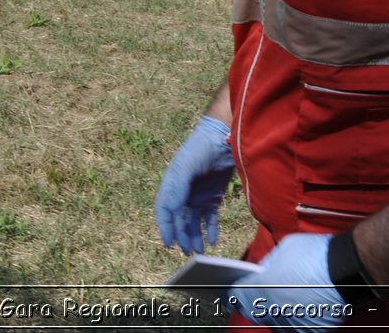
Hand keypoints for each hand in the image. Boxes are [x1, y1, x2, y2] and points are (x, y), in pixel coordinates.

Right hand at [154, 116, 234, 254]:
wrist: (223, 137)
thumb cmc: (202, 147)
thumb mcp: (187, 165)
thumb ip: (178, 186)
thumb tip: (172, 209)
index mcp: (172, 184)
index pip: (165, 210)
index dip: (165, 226)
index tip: (168, 243)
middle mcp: (183, 192)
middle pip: (179, 219)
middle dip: (182, 235)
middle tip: (187, 251)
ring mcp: (198, 195)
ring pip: (193, 221)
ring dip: (195, 236)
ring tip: (199, 251)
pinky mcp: (213, 196)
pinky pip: (209, 217)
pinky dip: (210, 229)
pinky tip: (212, 240)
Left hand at [227, 233, 348, 330]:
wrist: (344, 269)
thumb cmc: (312, 254)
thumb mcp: (283, 250)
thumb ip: (268, 264)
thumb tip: (263, 272)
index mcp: (259, 290)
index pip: (236, 296)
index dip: (232, 293)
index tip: (231, 291)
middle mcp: (271, 311)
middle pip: (255, 311)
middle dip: (253, 302)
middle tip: (257, 293)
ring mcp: (291, 324)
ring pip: (276, 321)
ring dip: (276, 312)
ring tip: (285, 298)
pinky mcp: (309, 331)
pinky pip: (297, 326)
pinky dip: (297, 318)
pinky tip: (303, 305)